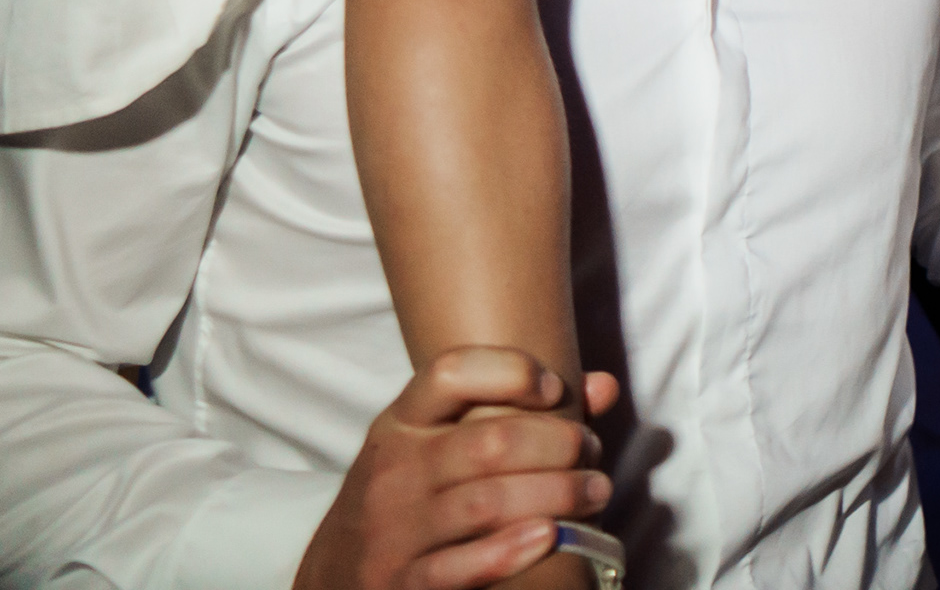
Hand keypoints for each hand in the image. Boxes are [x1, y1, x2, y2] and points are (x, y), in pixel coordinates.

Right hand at [295, 349, 615, 589]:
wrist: (335, 575)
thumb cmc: (412, 496)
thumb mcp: (440, 445)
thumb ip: (518, 411)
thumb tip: (604, 387)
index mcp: (402, 422)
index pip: (451, 373)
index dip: (512, 371)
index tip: (556, 390)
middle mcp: (394, 470)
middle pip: (489, 441)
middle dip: (558, 444)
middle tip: (592, 452)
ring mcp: (393, 528)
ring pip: (486, 502)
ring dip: (555, 495)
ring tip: (595, 493)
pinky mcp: (400, 581)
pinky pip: (459, 566)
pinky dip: (510, 551)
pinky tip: (550, 536)